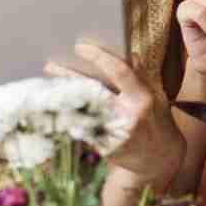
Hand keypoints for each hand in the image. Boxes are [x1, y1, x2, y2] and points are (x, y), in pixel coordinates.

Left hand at [49, 41, 180, 185]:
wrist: (159, 158)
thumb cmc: (155, 120)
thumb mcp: (156, 95)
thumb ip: (140, 75)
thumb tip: (129, 51)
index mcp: (142, 98)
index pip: (120, 72)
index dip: (99, 57)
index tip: (79, 47)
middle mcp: (128, 116)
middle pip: (92, 91)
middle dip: (69, 77)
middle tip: (49, 66)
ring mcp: (115, 135)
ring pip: (82, 111)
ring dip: (63, 99)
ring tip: (47, 87)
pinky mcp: (105, 150)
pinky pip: (82, 130)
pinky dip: (69, 119)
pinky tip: (55, 110)